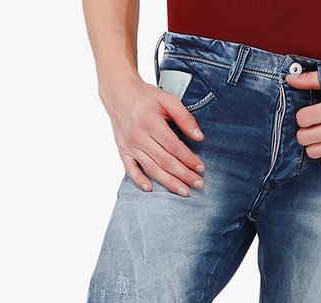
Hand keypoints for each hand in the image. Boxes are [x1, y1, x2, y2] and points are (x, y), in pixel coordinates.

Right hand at [99, 74, 206, 194]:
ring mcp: (130, 145)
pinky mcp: (123, 151)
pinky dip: (138, 180)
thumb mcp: (168, 100)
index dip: (188, 159)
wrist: (119, 94)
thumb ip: (185, 118)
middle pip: (165, 161)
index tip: (201, 168)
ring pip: (151, 168)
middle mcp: (139, 136)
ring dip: (169, 182)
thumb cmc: (146, 97)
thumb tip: (199, 137)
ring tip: (184, 191)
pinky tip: (150, 189)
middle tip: (198, 184)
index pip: (174, 147)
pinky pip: (130, 169)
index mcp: (151, 122)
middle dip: (184, 175)